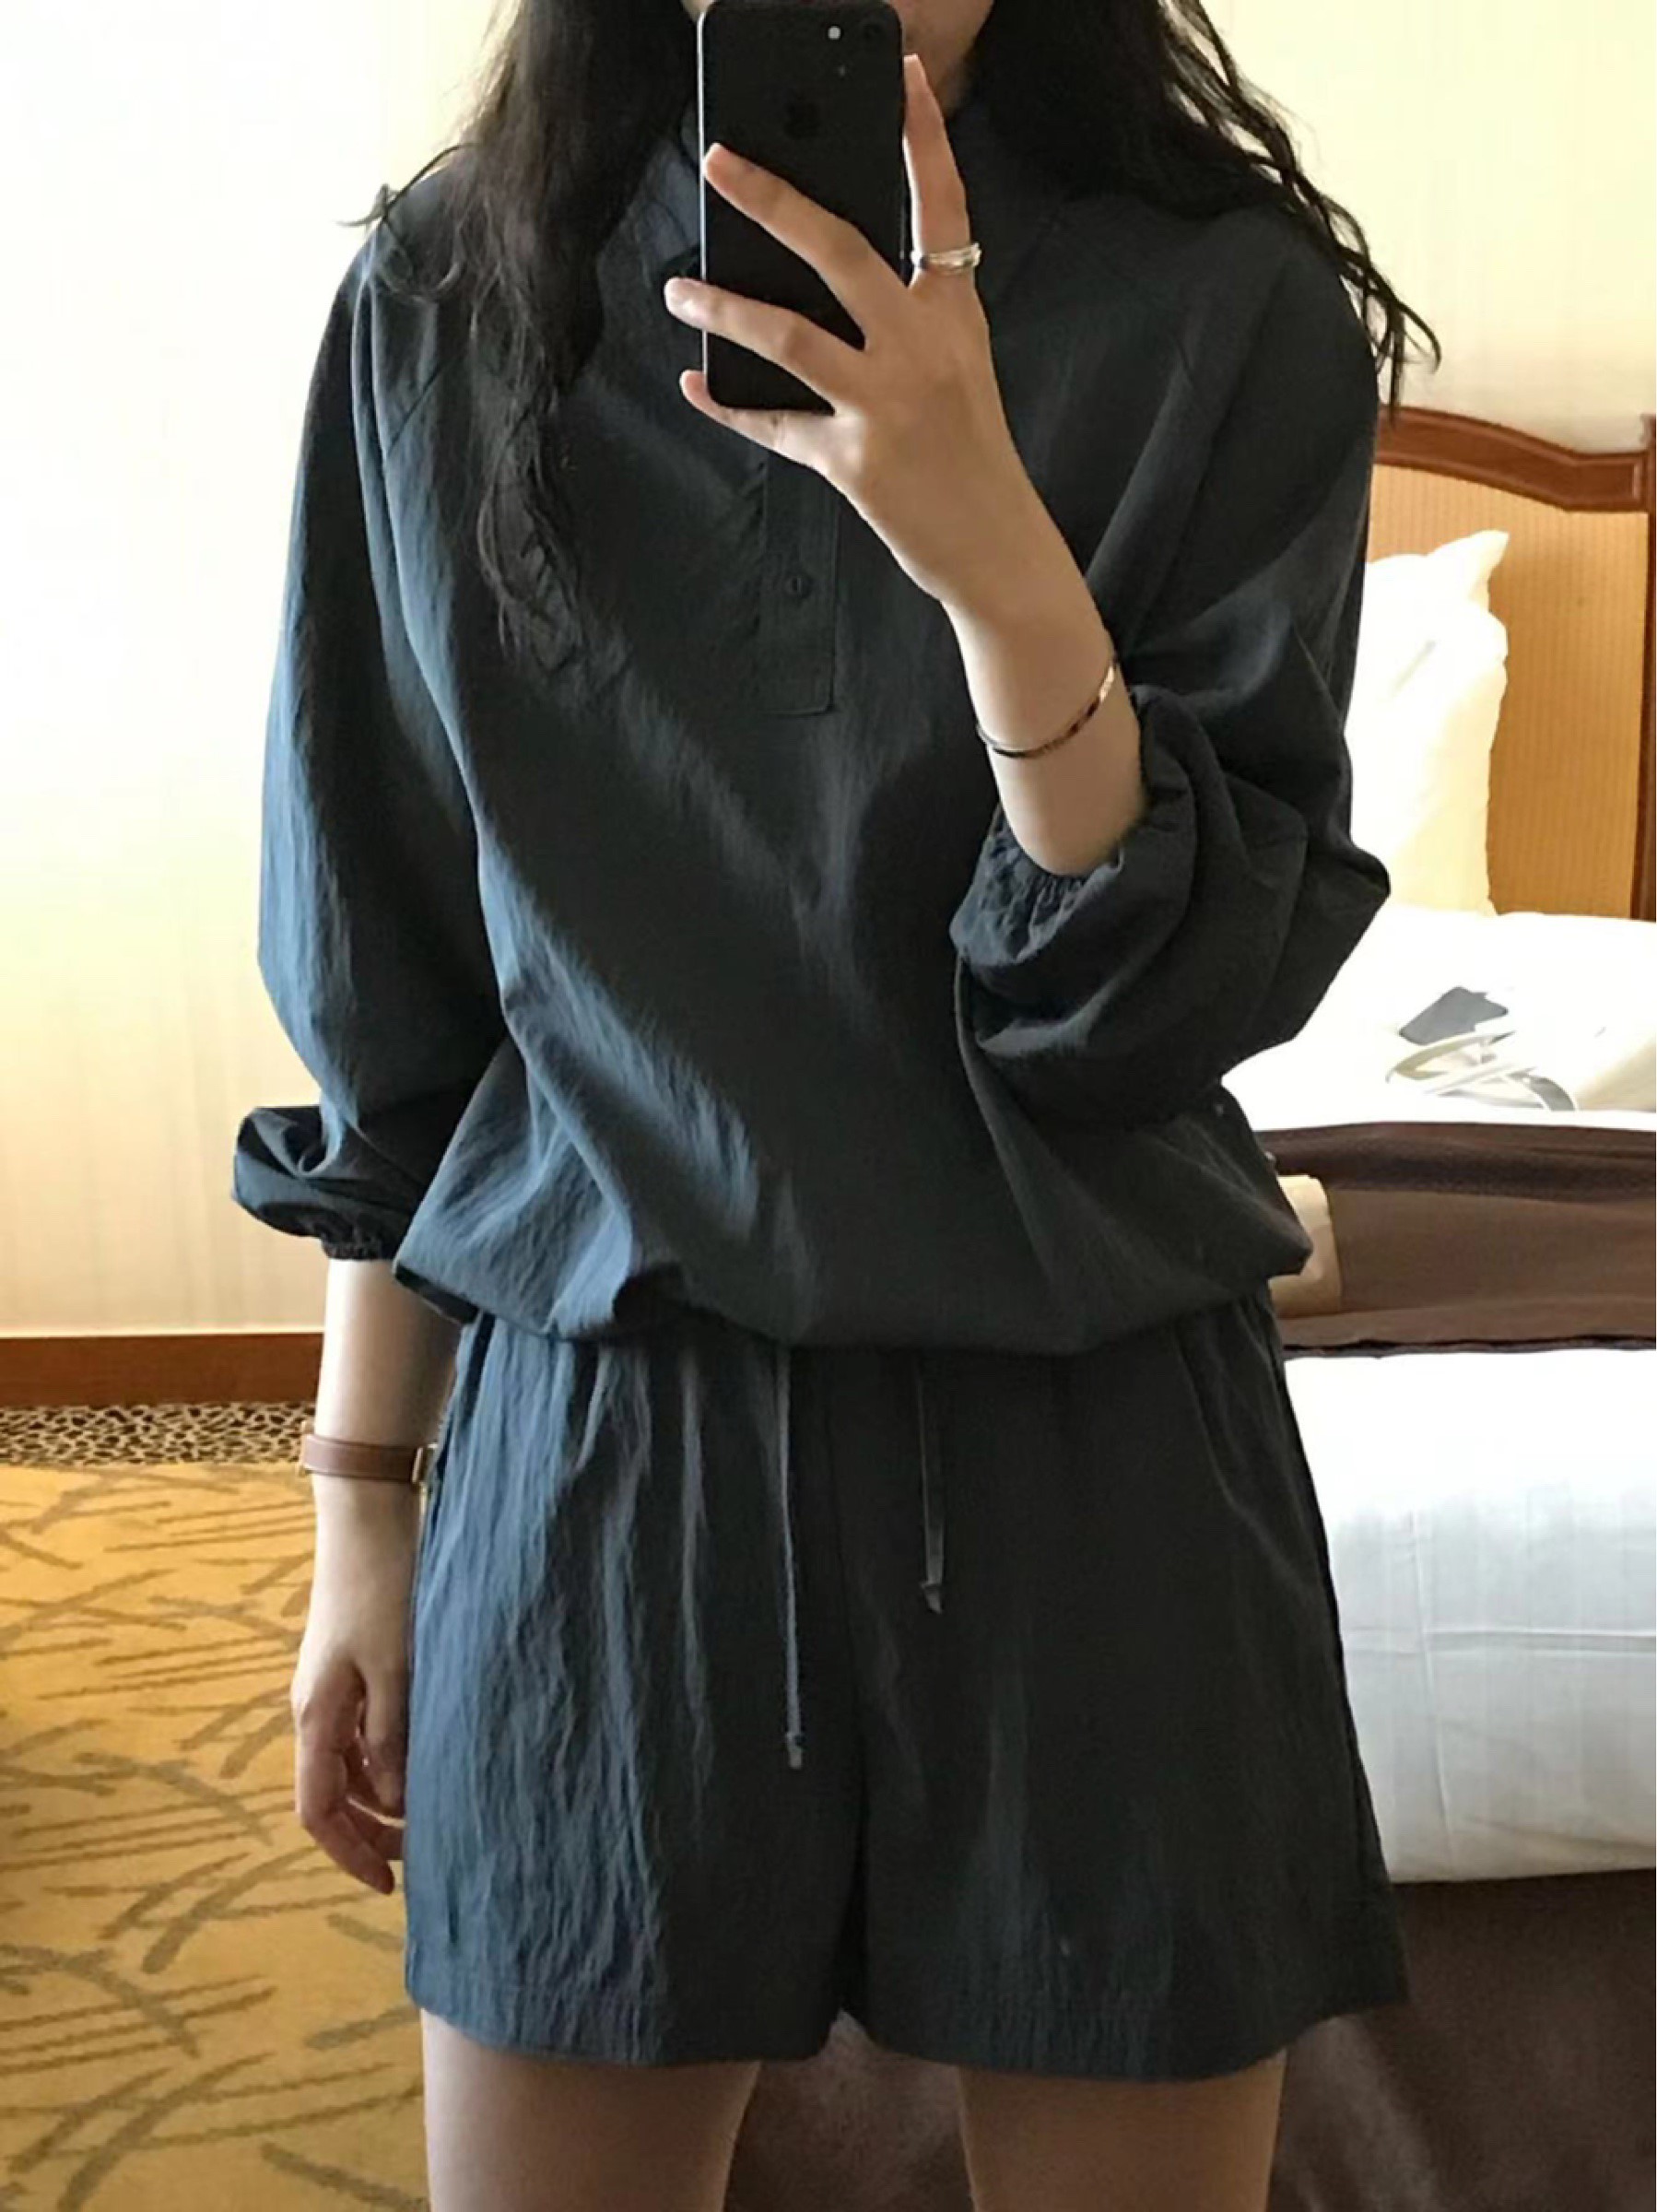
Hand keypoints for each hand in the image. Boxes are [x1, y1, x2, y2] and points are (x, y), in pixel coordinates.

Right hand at [291, 1477, 421, 1894]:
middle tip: (420, 1854)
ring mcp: (332, 1688)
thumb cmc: (382, 1591)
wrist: (367, 1521)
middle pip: (332, 1794)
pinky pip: (363, 1733)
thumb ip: (392, 1739)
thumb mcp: (395, 1670)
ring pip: (351, 1766)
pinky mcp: (353, 1667)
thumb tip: (393, 1804)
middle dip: (369, 1832)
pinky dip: (389, 1759)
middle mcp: (316, 1710)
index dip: (350, 1853)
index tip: (389, 1884)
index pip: (318, 1810)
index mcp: (317, 1717)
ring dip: (382, 1797)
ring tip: (430, 1813)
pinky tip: (424, 1759)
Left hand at [664, 49, 1043, 615]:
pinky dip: (729, 406)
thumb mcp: (961, 366)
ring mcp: (885, 405)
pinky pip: (774, 425)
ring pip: (787, 336)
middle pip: (840, 252)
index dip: (921, 136)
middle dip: (773, 200)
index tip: (899, 72)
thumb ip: (908, 314)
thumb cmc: (973, 454)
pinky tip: (696, 384)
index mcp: (954, 315)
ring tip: (679, 286)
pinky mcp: (854, 463)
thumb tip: (821, 271)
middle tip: (721, 163)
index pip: (941, 206)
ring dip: (723, 306)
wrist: (998, 548)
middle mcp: (921, 349)